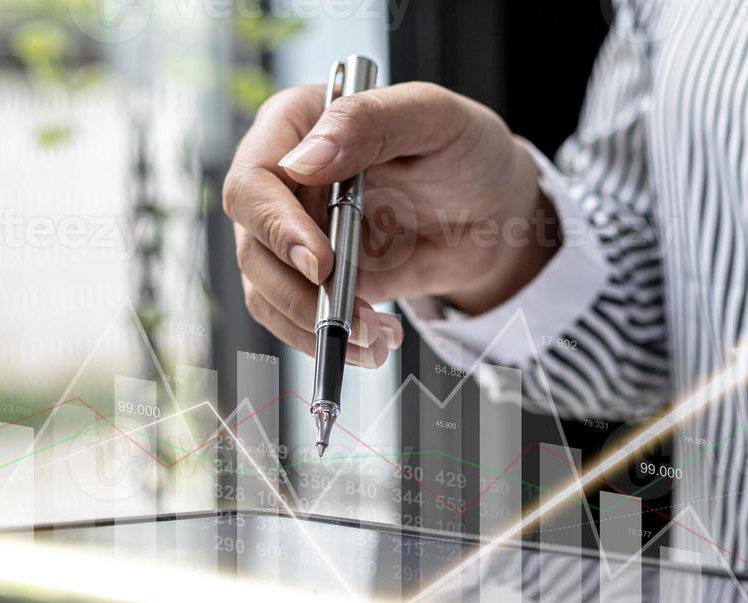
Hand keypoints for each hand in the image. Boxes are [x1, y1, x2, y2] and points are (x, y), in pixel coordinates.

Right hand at [223, 82, 560, 367]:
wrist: (493, 213)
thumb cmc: (465, 151)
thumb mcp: (434, 118)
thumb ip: (370, 121)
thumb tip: (304, 160)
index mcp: (299, 124)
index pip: (254, 178)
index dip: (276, 226)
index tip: (322, 263)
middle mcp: (284, 179)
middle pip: (253, 244)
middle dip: (299, 292)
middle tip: (354, 317)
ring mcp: (294, 232)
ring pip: (265, 290)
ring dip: (314, 326)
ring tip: (377, 337)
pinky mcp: (312, 277)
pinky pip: (291, 316)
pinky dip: (324, 339)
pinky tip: (376, 339)